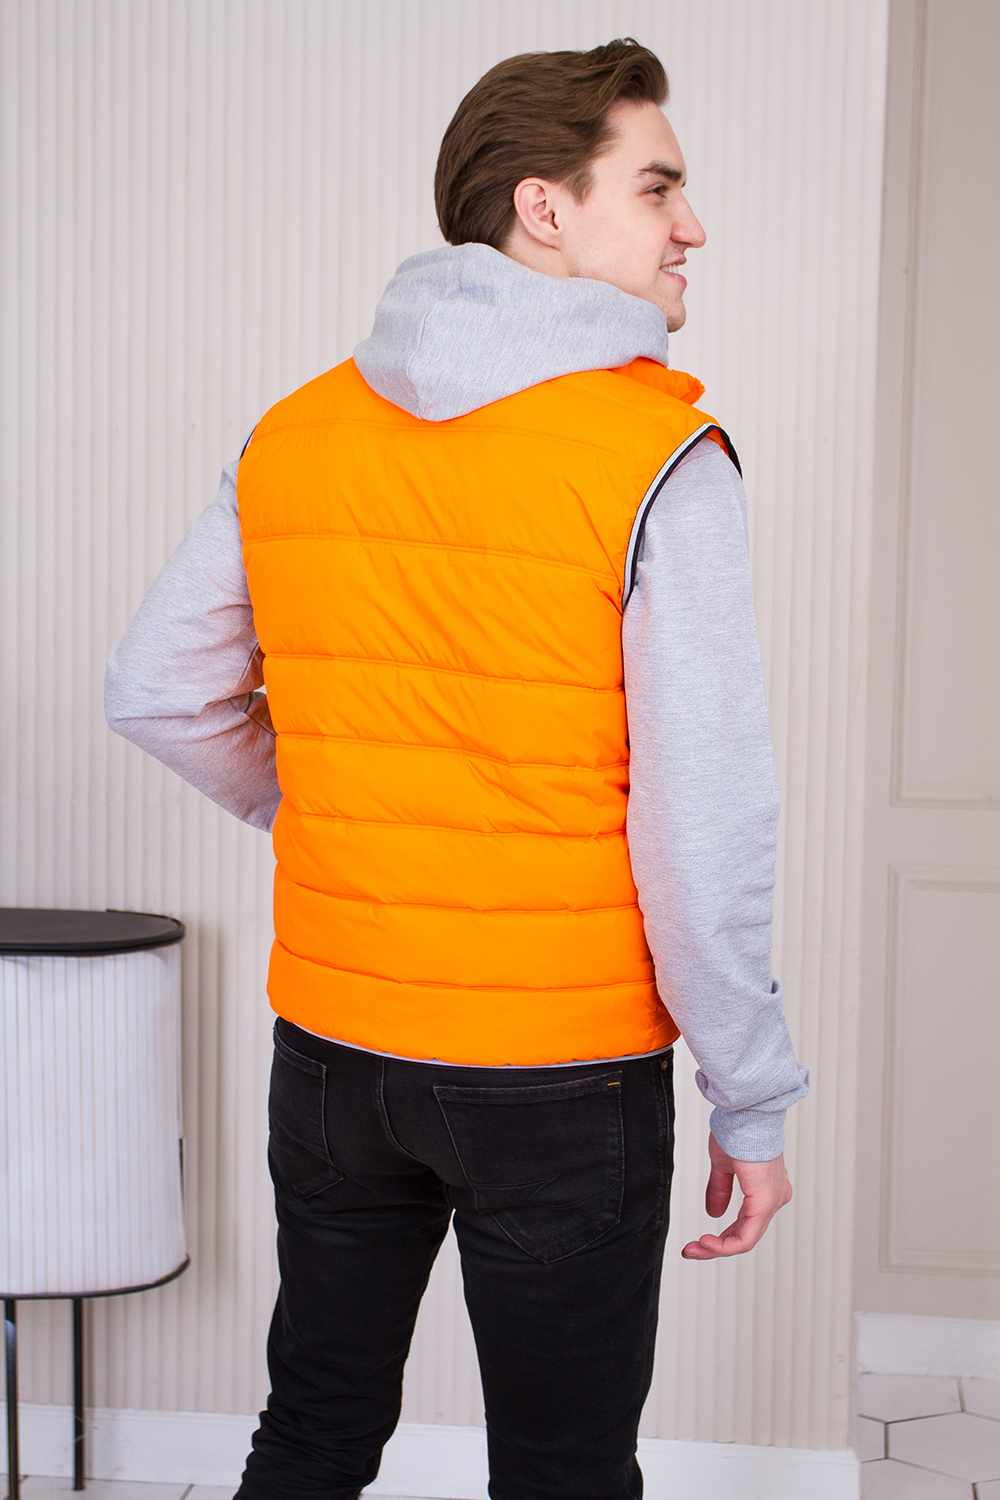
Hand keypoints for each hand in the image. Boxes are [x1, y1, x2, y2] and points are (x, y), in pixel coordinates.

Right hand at [681, 1131, 791, 1258]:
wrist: (744, 1117)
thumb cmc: (737, 1132)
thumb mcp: (723, 1166)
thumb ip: (720, 1190)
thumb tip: (714, 1213)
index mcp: (767, 1189)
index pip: (746, 1225)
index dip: (722, 1238)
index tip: (699, 1242)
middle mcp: (775, 1198)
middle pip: (746, 1235)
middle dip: (716, 1247)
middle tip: (691, 1251)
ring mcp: (772, 1202)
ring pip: (745, 1239)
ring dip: (717, 1248)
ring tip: (694, 1250)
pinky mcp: (764, 1203)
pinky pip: (746, 1237)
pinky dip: (725, 1244)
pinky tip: (707, 1243)